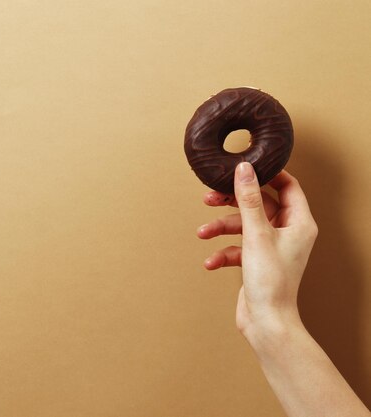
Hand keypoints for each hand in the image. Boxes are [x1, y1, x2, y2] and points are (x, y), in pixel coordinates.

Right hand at [196, 162, 317, 337]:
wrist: (266, 322)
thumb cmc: (271, 281)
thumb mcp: (256, 233)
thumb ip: (248, 199)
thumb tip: (244, 169)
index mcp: (299, 223)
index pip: (288, 186)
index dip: (267, 174)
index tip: (245, 167)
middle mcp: (288, 233)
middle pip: (258, 205)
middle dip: (231, 202)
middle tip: (209, 196)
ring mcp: (272, 247)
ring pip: (243, 226)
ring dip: (220, 229)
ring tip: (202, 233)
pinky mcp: (257, 262)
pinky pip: (237, 248)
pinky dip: (223, 253)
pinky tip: (211, 262)